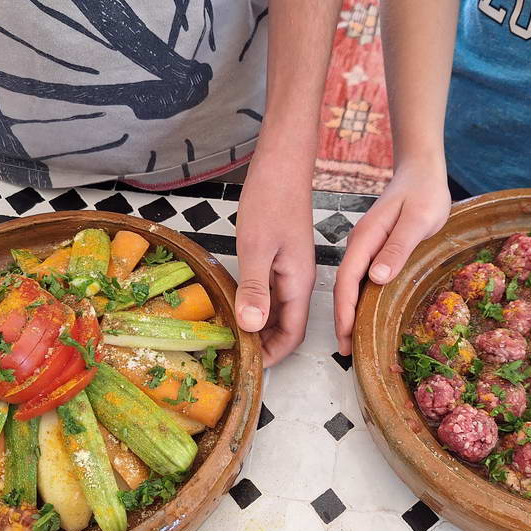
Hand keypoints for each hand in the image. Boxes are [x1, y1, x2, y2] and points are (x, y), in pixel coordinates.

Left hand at [234, 168, 315, 366]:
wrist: (281, 164)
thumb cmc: (271, 199)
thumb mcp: (257, 247)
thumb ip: (256, 288)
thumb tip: (253, 327)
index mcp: (298, 282)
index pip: (293, 334)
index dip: (274, 355)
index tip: (250, 366)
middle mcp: (298, 280)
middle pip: (287, 326)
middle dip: (266, 345)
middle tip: (236, 356)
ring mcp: (290, 268)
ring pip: (278, 310)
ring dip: (259, 326)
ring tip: (232, 337)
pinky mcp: (279, 257)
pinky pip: (270, 291)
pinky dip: (255, 305)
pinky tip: (235, 305)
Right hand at [334, 161, 450, 354]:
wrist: (421, 171)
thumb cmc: (424, 193)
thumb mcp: (417, 220)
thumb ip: (397, 247)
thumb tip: (377, 278)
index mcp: (366, 238)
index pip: (347, 280)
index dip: (344, 310)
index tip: (345, 336)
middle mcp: (360, 244)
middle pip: (345, 286)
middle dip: (343, 318)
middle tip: (346, 350)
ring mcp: (366, 247)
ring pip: (352, 284)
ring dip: (350, 311)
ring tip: (353, 340)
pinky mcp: (375, 248)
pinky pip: (362, 278)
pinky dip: (360, 299)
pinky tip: (366, 314)